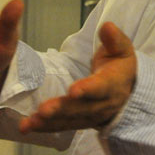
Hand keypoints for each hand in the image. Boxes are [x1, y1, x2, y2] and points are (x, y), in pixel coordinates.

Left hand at [19, 21, 136, 133]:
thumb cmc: (120, 62)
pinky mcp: (80, 121)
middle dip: (61, 109)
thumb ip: (114, 39)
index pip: (101, 87)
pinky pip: (62, 126)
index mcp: (113, 84)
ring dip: (49, 122)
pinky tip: (27, 127)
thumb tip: (107, 26)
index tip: (73, 90)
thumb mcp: (122, 48)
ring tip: (28, 123)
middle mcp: (103, 104)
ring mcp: (91, 116)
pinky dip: (45, 127)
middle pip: (81, 108)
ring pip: (69, 120)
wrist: (127, 88)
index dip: (88, 89)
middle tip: (43, 110)